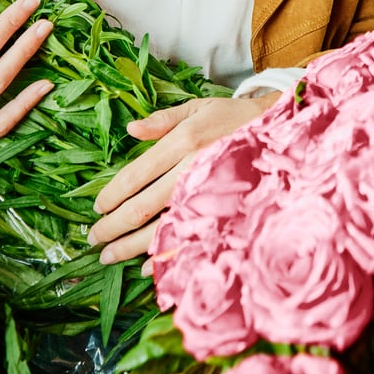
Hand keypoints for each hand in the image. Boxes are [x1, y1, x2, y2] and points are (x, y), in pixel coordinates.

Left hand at [89, 92, 280, 263]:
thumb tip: (130, 130)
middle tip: (94, 238)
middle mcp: (193, 170)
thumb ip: (163, 120)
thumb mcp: (198, 107)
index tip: (96, 208)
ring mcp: (208, 195)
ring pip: (161, 227)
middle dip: (113, 226)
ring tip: (109, 256)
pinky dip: (167, 255)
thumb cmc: (233, 117)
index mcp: (183, 142)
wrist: (280, 132)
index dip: (112, 195)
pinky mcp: (223, 212)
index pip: (136, 174)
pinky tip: (147, 266)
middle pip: (143, 205)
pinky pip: (190, 238)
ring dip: (131, 246)